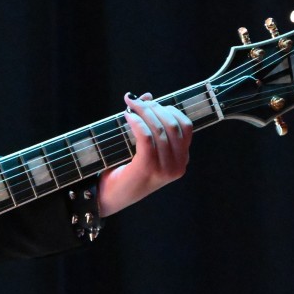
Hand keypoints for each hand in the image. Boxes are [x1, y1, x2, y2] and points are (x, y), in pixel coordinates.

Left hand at [98, 92, 192, 215]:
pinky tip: (127, 116)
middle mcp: (178, 166)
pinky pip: (146, 138)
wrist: (107, 197)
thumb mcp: (141, 146)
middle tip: (136, 101)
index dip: (168, 108)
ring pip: (160, 130)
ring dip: (144, 112)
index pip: (186, 126)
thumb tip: (147, 95)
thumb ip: (148, 123)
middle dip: (154, 108)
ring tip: (130, 106)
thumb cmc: (123, 170)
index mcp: (181, 160)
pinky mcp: (147, 169)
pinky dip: (137, 123)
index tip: (149, 102)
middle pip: (173, 125)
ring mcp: (164, 170)